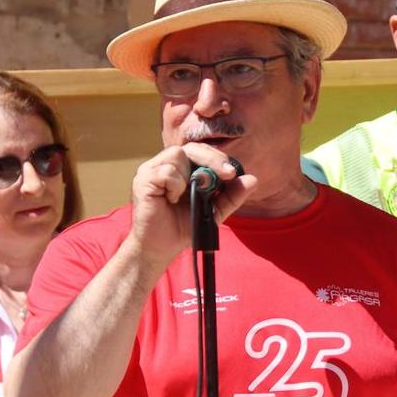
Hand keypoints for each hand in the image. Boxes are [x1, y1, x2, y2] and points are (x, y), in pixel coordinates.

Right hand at [126, 144, 256, 267]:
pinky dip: (174, 185)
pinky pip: (166, 172)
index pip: (202, 152)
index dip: (218, 158)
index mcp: (182, 168)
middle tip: (227, 174)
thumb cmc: (183, 227)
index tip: (232, 173)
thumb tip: (253, 179)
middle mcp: (166, 164)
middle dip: (213, 159)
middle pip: (191, 147)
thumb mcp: (214, 212)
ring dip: (189, 177)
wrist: (161, 248)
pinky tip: (171, 200)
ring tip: (184, 198)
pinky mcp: (143, 179)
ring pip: (178, 156)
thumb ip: (231, 196)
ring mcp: (152, 170)